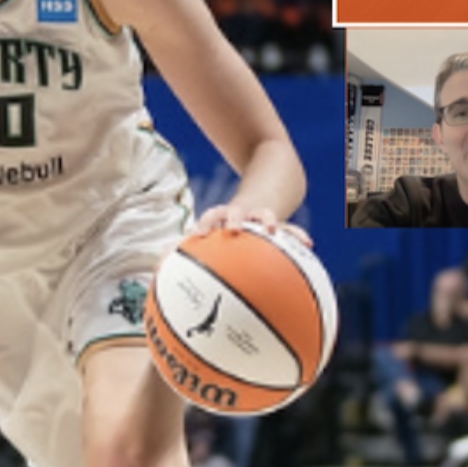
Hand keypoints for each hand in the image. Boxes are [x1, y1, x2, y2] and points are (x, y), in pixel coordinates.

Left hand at [194, 203, 311, 247]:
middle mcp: (241, 214)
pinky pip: (289, 229)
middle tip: (232, 228)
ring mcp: (260, 217)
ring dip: (267, 220)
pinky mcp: (278, 224)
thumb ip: (186, 249)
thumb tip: (159, 264)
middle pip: (236, 211)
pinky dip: (297, 235)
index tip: (200, 234)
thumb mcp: (210, 235)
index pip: (212, 215)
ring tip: (273, 230)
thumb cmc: (227, 228)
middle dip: (234, 218)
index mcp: (222, 216)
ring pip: (264, 215)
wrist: (256, 202)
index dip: (205, 223)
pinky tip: (308, 244)